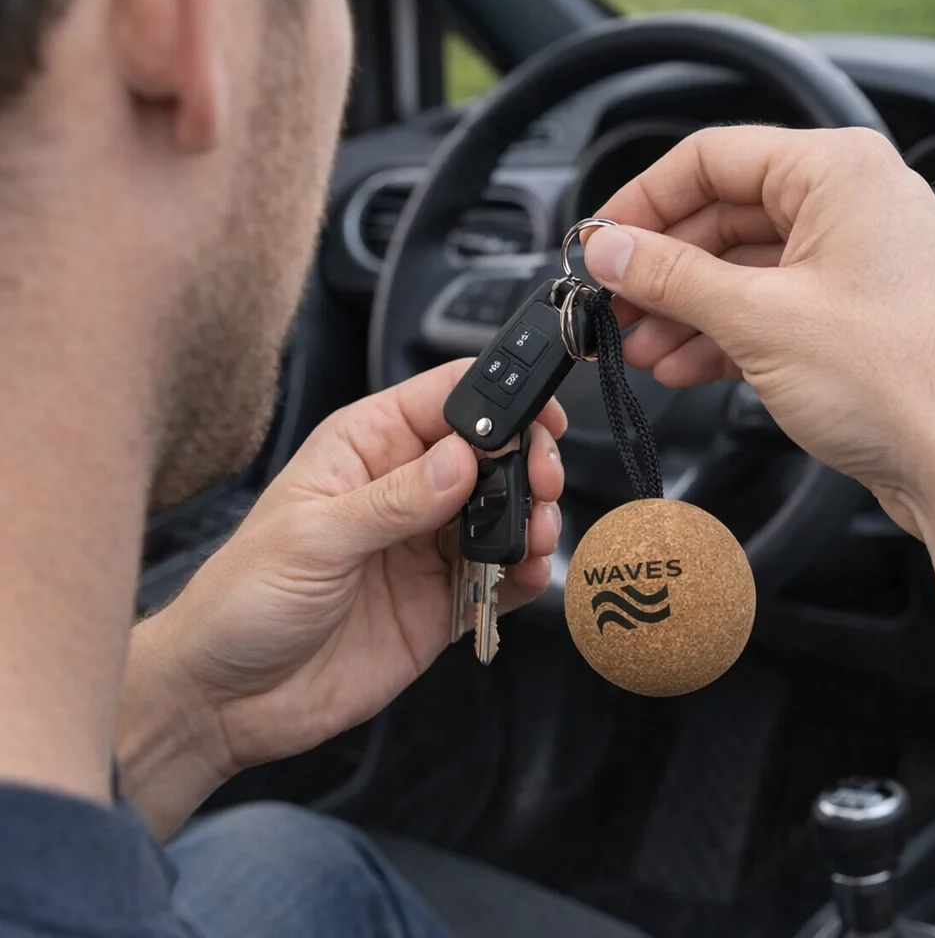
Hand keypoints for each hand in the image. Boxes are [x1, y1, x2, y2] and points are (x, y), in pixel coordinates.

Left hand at [134, 361, 565, 780]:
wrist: (228, 700)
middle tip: (540, 483)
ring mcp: (425, 545)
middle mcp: (403, 489)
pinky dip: (523, 570)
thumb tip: (461, 460)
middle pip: (488, 452)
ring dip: (532, 515)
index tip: (536, 420)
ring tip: (536, 532)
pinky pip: (498, 574)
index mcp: (365, 448)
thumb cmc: (243, 600)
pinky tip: (525, 572)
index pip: (445, 399)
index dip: (497, 399)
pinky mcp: (441, 598)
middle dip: (526, 460)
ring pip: (503, 510)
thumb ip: (393, 500)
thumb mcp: (313, 538)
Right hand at [583, 125, 934, 533]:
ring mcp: (846, 267)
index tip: (600, 243)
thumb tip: (611, 250)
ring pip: (737, 272)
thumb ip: (672, 277)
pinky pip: (761, 312)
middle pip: (719, 219)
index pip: (711, 159)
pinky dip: (717, 338)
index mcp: (835, 173)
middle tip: (610, 304)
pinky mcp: (844, 320)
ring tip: (636, 345)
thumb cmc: (906, 375)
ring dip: (681, 311)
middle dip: (658, 269)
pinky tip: (679, 366)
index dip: (643, 201)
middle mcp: (845, 208)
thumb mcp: (759, 316)